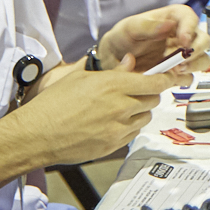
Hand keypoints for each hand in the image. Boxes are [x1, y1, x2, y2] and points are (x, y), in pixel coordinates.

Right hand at [14, 54, 186, 165]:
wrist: (36, 134)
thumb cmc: (53, 104)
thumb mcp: (82, 76)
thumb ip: (113, 70)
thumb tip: (130, 63)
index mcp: (115, 85)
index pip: (156, 80)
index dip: (168, 78)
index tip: (174, 76)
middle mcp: (120, 106)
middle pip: (154, 99)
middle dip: (151, 94)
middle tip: (139, 92)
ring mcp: (117, 129)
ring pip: (146, 118)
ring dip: (141, 112)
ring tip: (122, 109)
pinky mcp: (112, 146)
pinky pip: (132, 135)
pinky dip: (129, 128)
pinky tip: (113, 123)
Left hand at [100, 6, 208, 72]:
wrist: (112, 62)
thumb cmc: (121, 39)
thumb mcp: (129, 28)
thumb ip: (146, 26)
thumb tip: (167, 25)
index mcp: (171, 19)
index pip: (189, 17)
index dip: (190, 28)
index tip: (184, 40)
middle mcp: (180, 36)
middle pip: (203, 39)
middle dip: (196, 50)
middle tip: (182, 60)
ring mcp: (180, 56)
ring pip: (202, 59)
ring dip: (194, 65)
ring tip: (176, 71)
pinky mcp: (177, 73)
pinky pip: (190, 77)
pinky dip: (184, 79)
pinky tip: (170, 79)